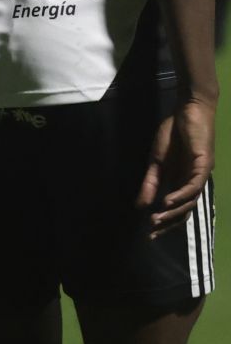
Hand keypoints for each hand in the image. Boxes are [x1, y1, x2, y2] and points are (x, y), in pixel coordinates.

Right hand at [140, 96, 215, 236]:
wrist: (189, 109)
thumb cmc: (174, 131)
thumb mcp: (157, 160)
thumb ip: (150, 182)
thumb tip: (140, 204)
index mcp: (183, 181)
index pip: (177, 208)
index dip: (164, 222)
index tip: (149, 233)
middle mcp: (195, 182)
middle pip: (185, 210)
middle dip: (168, 223)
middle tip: (151, 234)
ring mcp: (201, 175)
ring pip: (190, 201)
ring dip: (173, 213)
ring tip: (155, 220)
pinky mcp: (204, 165)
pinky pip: (193, 186)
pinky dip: (181, 195)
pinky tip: (167, 202)